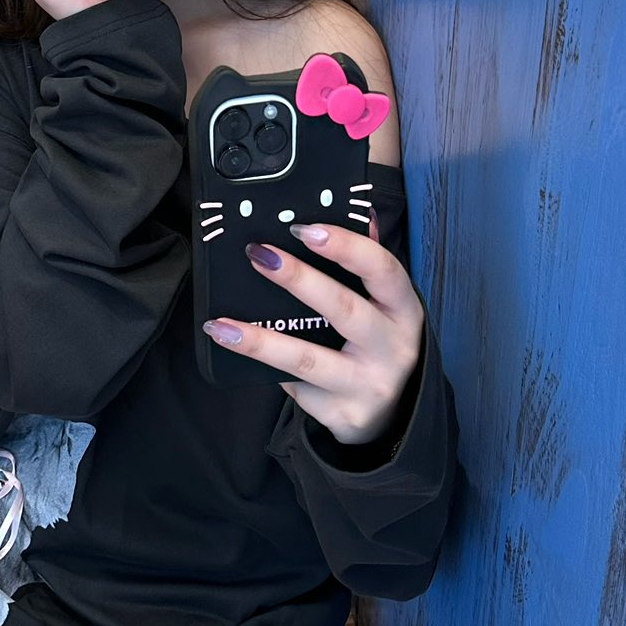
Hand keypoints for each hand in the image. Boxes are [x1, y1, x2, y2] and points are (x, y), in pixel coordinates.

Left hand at [202, 212, 424, 446]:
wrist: (390, 417)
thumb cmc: (379, 345)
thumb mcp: (386, 306)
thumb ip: (369, 262)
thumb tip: (359, 208)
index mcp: (404, 310)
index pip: (383, 270)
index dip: (347, 246)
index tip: (306, 229)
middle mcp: (392, 348)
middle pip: (344, 309)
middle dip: (299, 280)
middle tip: (258, 254)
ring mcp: (367, 384)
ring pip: (307, 359)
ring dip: (260, 340)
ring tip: (221, 325)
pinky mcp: (342, 414)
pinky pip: (295, 385)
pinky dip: (264, 365)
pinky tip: (236, 347)